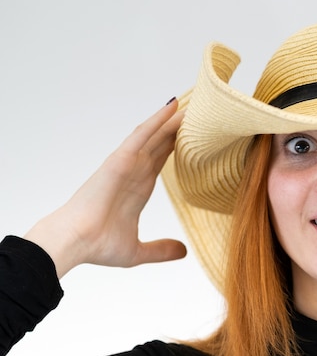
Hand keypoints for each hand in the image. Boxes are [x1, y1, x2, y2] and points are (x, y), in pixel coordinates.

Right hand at [24, 99, 186, 277]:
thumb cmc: (97, 245)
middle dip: (179, 128)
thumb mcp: (138, 251)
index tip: (197, 136)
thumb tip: (183, 252)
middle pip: (161, 143)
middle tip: (202, 112)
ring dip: (172, 119)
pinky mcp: (119, 160)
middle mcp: (134, 172)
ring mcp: (127, 164)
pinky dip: (156, 120)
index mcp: (139, 189)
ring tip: (194, 103)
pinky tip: (172, 107)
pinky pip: (141, 135)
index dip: (178, 146)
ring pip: (154, 135)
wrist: (75, 243)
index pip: (162, 161)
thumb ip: (160, 250)